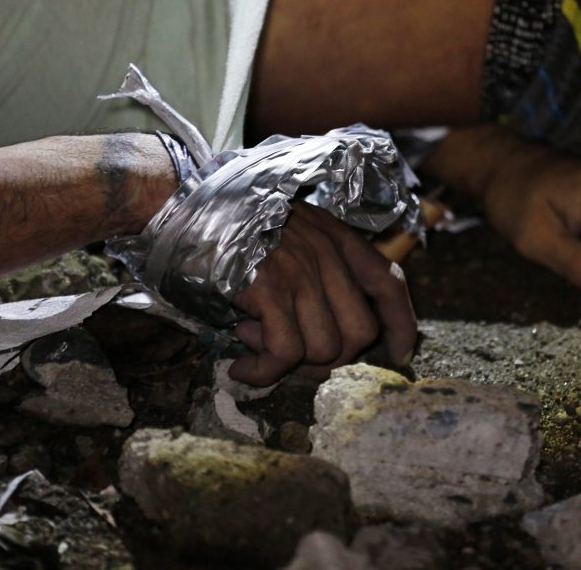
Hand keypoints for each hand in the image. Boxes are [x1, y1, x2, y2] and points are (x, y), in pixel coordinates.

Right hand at [227, 201, 416, 385]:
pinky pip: (284, 354)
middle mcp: (325, 251)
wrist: (179, 206)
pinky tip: (240, 368)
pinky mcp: (269, 288)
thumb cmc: (227, 228)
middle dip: (330, 358)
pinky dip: (262, 373)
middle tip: (291, 355)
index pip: (388, 282)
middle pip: (360, 332)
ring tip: (254, 340)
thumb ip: (316, 271)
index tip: (399, 353)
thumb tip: (332, 337)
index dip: (401, 324)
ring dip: (289, 362)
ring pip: (325, 348)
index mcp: (336, 236)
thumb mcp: (287, 236)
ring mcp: (300, 269)